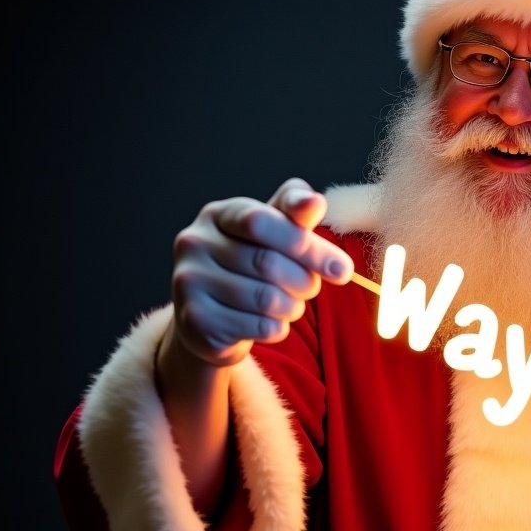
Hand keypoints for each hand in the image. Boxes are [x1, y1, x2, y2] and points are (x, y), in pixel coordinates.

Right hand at [169, 178, 352, 365]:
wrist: (210, 317)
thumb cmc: (250, 266)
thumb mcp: (273, 232)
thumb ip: (295, 213)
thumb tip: (316, 202)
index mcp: (216, 214)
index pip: (262, 222)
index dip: (306, 246)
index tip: (342, 269)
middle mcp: (193, 243)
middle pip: (268, 263)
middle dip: (304, 280)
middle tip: (311, 288)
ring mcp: (188, 282)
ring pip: (266, 299)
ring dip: (292, 306)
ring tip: (290, 304)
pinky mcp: (195, 321)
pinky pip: (258, 326)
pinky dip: (278, 328)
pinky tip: (271, 322)